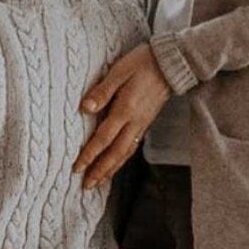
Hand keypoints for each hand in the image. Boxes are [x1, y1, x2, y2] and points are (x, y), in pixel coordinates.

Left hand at [76, 43, 171, 188]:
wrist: (171, 62)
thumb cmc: (143, 63)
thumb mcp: (119, 71)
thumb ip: (102, 91)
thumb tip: (85, 108)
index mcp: (125, 110)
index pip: (104, 138)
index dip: (89, 155)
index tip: (77, 168)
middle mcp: (135, 122)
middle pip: (116, 153)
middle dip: (100, 171)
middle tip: (85, 186)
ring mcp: (142, 124)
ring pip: (125, 153)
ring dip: (110, 170)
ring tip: (97, 183)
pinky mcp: (146, 123)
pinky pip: (132, 147)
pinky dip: (121, 160)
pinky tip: (114, 165)